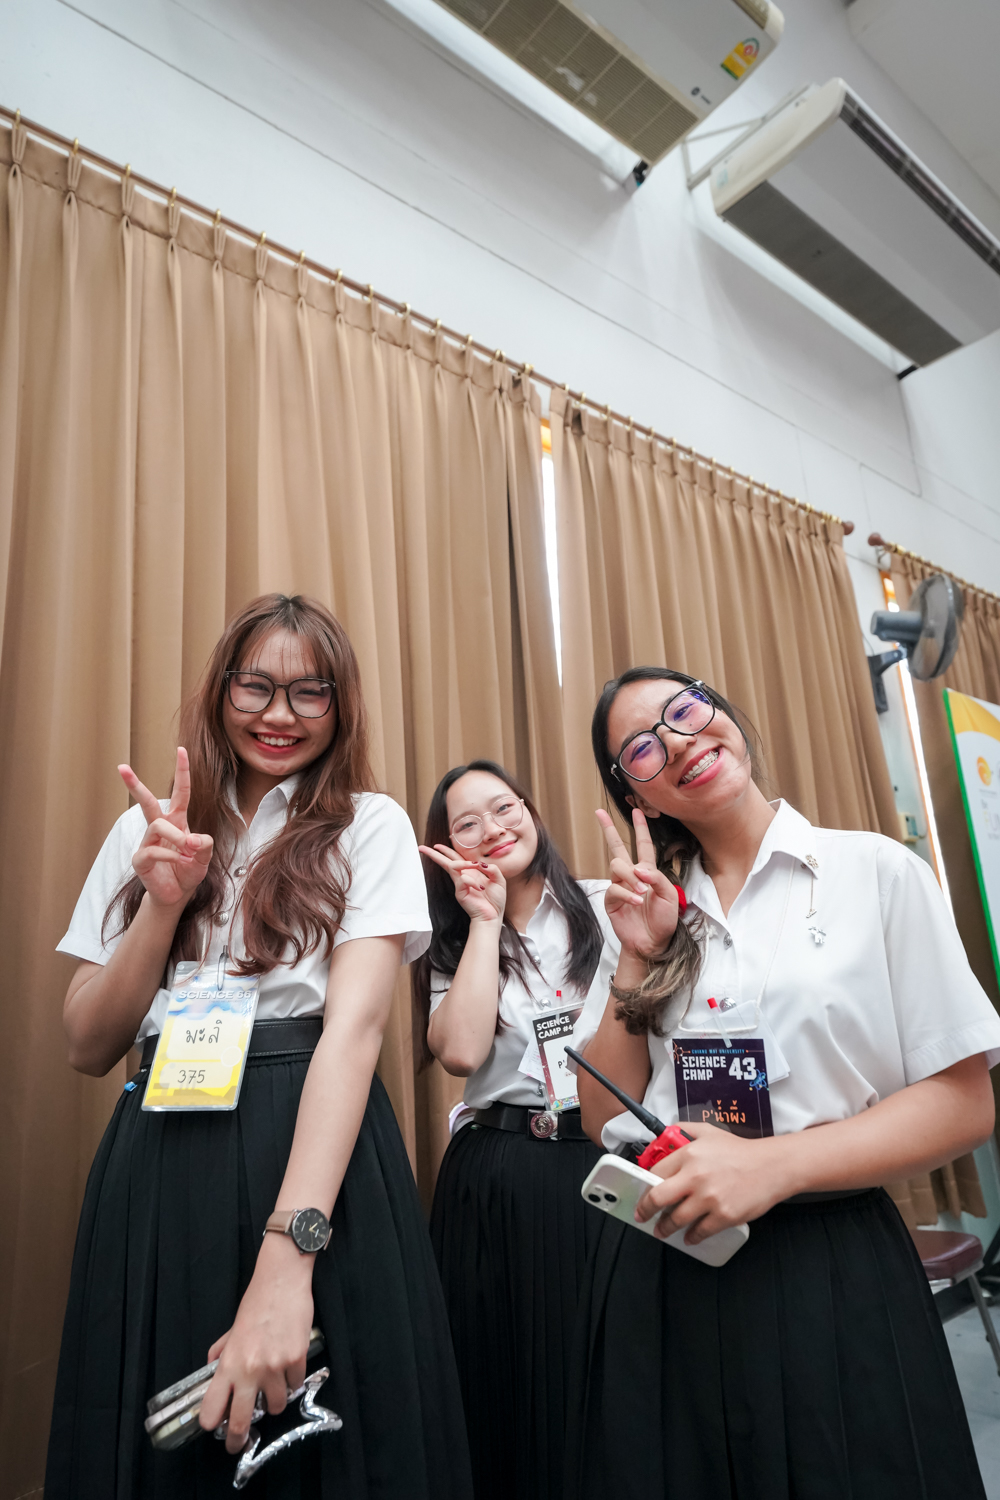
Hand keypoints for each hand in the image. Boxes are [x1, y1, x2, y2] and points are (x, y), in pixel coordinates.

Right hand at [120, 747, 212, 909]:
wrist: (176, 896)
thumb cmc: (189, 872)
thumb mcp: (204, 857)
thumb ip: (205, 845)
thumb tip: (192, 839)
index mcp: (177, 821)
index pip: (180, 792)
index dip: (182, 772)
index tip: (181, 749)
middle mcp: (160, 828)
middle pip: (147, 802)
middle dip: (135, 785)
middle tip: (122, 767)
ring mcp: (148, 842)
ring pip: (160, 825)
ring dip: (178, 838)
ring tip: (188, 853)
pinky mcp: (141, 859)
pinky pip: (154, 849)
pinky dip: (170, 855)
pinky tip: (179, 863)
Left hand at [199, 1233, 314, 1453]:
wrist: (282, 1281)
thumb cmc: (257, 1301)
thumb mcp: (233, 1328)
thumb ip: (222, 1351)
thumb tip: (213, 1366)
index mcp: (229, 1363)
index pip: (212, 1407)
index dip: (212, 1422)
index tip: (215, 1426)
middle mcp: (250, 1370)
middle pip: (241, 1422)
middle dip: (238, 1439)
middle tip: (238, 1444)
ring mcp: (275, 1367)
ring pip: (275, 1406)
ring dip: (274, 1401)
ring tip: (273, 1386)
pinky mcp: (297, 1360)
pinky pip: (295, 1385)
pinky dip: (292, 1381)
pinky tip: (289, 1366)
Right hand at [419, 844, 505, 925]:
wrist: (492, 917)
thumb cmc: (495, 901)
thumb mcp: (499, 880)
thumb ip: (493, 868)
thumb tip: (481, 863)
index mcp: (472, 873)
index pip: (456, 859)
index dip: (447, 851)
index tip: (437, 845)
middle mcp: (464, 878)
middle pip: (446, 862)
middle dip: (435, 854)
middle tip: (422, 848)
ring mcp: (460, 885)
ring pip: (453, 867)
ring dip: (463, 863)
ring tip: (474, 865)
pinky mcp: (460, 893)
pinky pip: (463, 880)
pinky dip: (473, 881)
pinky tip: (481, 888)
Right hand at [597, 808, 679, 960]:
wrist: (653, 943)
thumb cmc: (663, 920)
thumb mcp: (669, 896)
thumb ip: (657, 878)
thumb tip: (638, 868)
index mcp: (647, 872)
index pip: (643, 845)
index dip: (640, 827)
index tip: (636, 810)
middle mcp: (631, 876)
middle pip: (617, 847)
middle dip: (609, 829)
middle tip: (600, 813)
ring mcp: (619, 887)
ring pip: (617, 866)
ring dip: (631, 877)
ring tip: (642, 892)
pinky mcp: (611, 900)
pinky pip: (615, 888)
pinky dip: (627, 893)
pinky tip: (636, 901)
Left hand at [634, 1123, 794, 1242]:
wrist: (772, 1166)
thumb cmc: (740, 1150)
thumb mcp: (708, 1131)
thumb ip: (683, 1129)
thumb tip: (664, 1135)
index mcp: (689, 1154)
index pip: (655, 1173)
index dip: (646, 1186)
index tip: (643, 1193)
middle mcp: (695, 1176)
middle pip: (658, 1198)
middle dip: (645, 1210)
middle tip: (642, 1216)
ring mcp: (709, 1198)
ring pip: (676, 1219)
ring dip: (665, 1228)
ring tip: (662, 1231)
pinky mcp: (724, 1215)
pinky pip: (700, 1231)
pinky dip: (691, 1236)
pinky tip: (689, 1236)